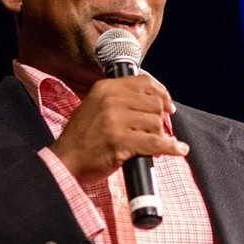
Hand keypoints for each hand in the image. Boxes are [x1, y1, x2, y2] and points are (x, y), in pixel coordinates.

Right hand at [49, 75, 188, 182]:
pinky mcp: (120, 141)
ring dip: (157, 136)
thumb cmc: (82, 138)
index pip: (144, 82)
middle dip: (158, 120)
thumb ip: (119, 98)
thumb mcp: (95, 106)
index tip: (168, 105)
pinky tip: (178, 150)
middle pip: (154, 104)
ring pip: (156, 124)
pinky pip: (155, 143)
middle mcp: (110, 99)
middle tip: (154, 132)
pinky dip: (170, 148)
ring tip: (148, 144)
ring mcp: (115, 120)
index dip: (161, 93)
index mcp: (105, 88)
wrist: (65, 161)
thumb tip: (155, 99)